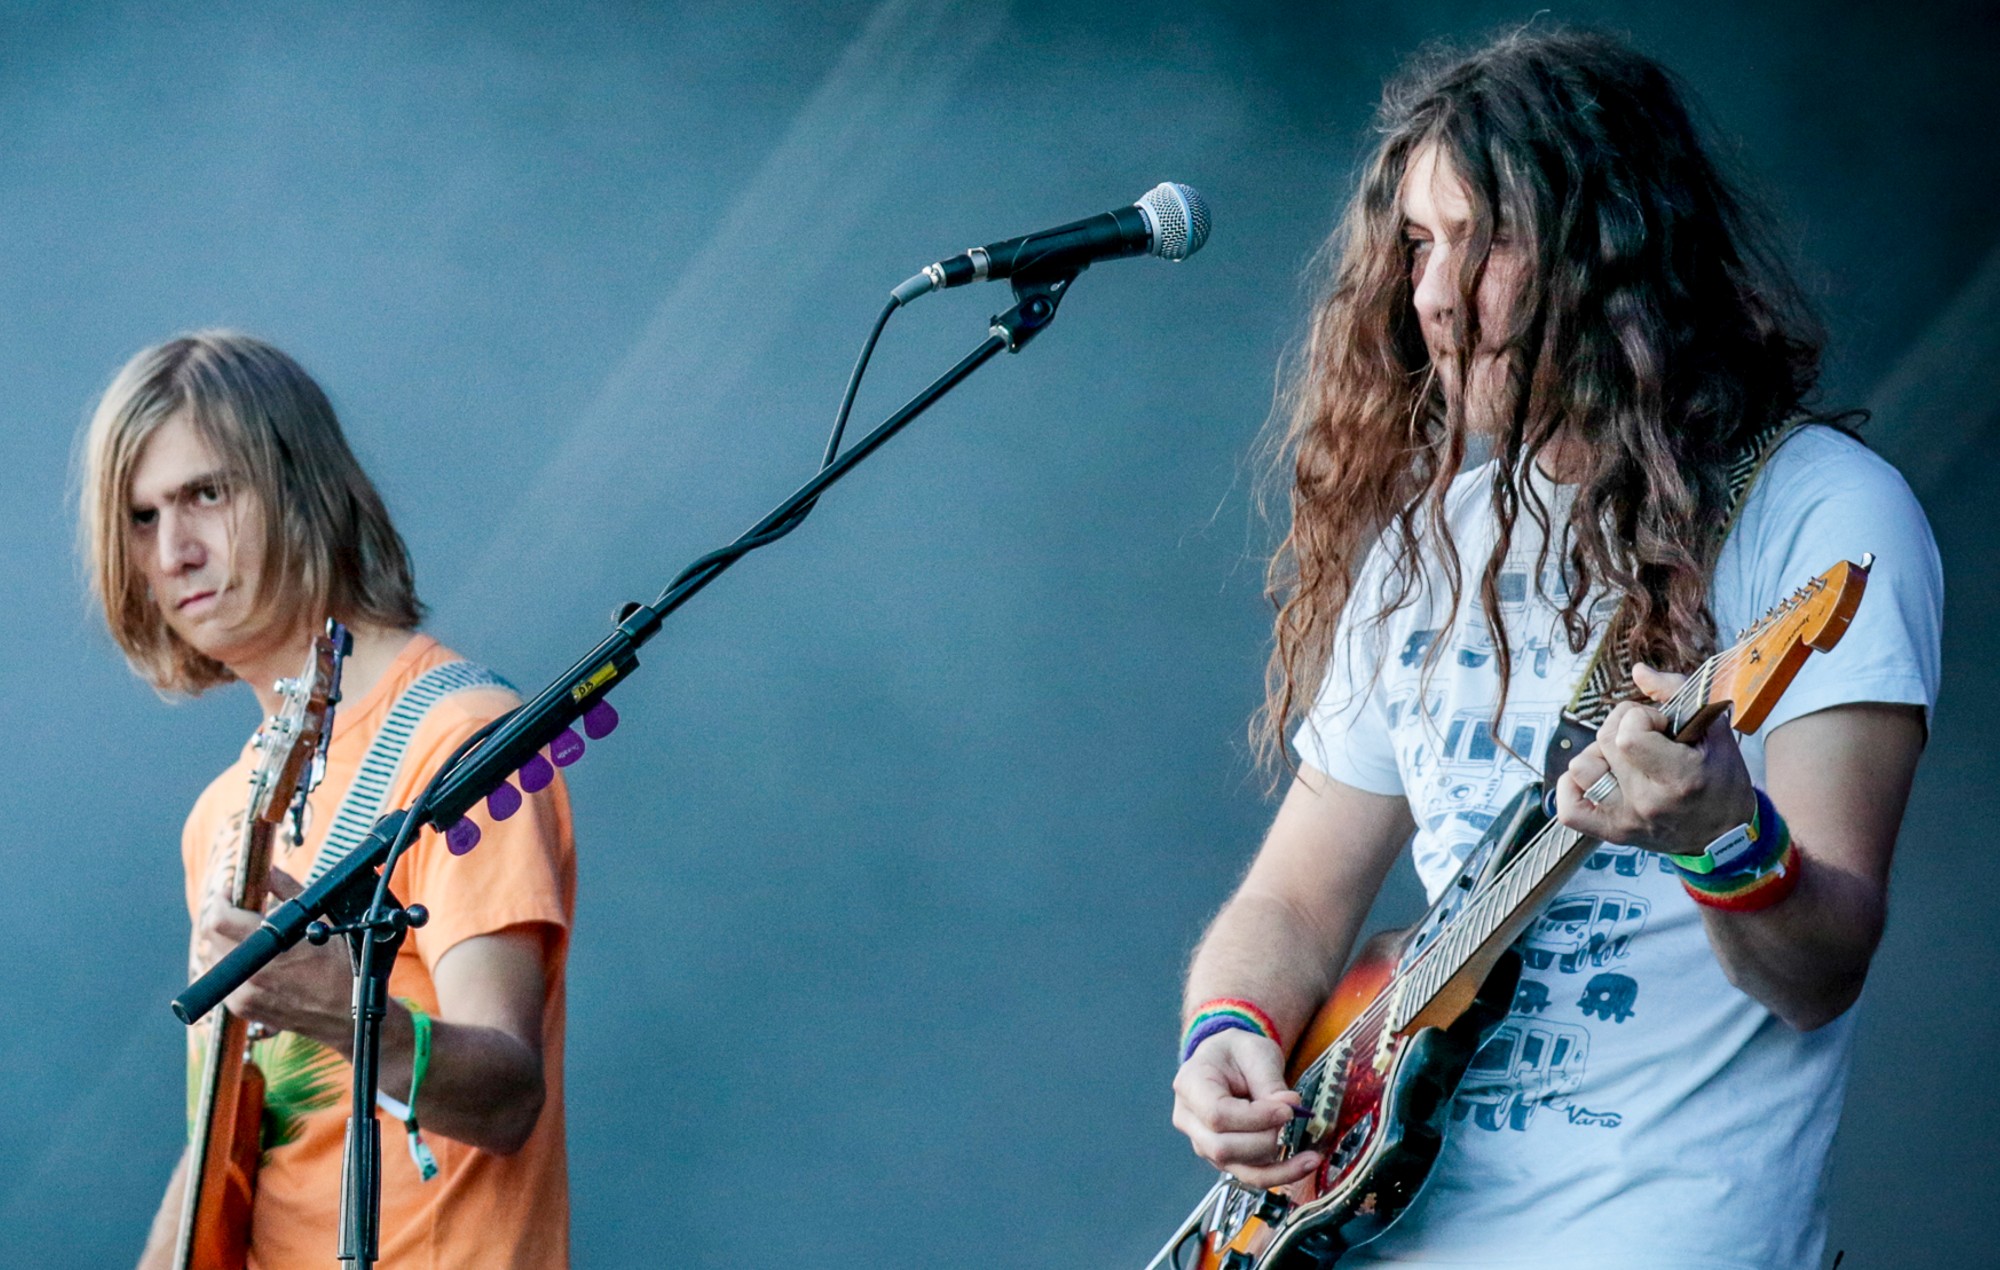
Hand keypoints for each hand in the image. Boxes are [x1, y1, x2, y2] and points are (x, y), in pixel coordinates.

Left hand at [193, 867, 353, 1047]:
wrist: (348, 1014)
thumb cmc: (342, 967)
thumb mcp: (321, 920)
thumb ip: (289, 890)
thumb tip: (269, 870)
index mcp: (270, 949)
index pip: (218, 919)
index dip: (222, 898)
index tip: (234, 889)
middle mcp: (250, 975)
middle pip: (210, 935)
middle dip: (222, 915)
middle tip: (241, 905)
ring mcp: (242, 995)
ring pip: (213, 956)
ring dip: (225, 938)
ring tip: (250, 932)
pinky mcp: (242, 1008)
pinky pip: (224, 977)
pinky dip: (232, 961)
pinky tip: (255, 957)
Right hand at [1170, 1029, 1319, 1188]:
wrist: (1228, 1061)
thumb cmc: (1237, 1053)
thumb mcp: (1255, 1052)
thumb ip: (1270, 1081)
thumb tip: (1290, 1106)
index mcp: (1190, 1085)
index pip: (1217, 1115)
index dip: (1255, 1118)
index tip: (1287, 1110)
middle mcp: (1189, 1120)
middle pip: (1223, 1148)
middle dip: (1265, 1140)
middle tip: (1291, 1118)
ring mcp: (1204, 1143)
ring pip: (1238, 1168)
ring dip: (1278, 1164)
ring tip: (1310, 1152)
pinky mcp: (1224, 1158)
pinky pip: (1250, 1175)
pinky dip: (1280, 1174)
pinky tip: (1305, 1165)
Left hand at [1554, 663, 1756, 855]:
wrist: (1724, 835)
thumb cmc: (1721, 781)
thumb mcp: (1714, 732)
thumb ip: (1677, 692)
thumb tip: (1638, 670)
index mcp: (1679, 778)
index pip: (1628, 735)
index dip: (1640, 717)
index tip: (1661, 725)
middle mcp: (1647, 802)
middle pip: (1604, 742)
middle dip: (1622, 725)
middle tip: (1646, 736)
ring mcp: (1626, 820)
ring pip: (1581, 767)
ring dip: (1598, 753)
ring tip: (1624, 757)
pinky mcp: (1611, 833)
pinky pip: (1569, 807)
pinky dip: (1574, 785)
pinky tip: (1598, 775)